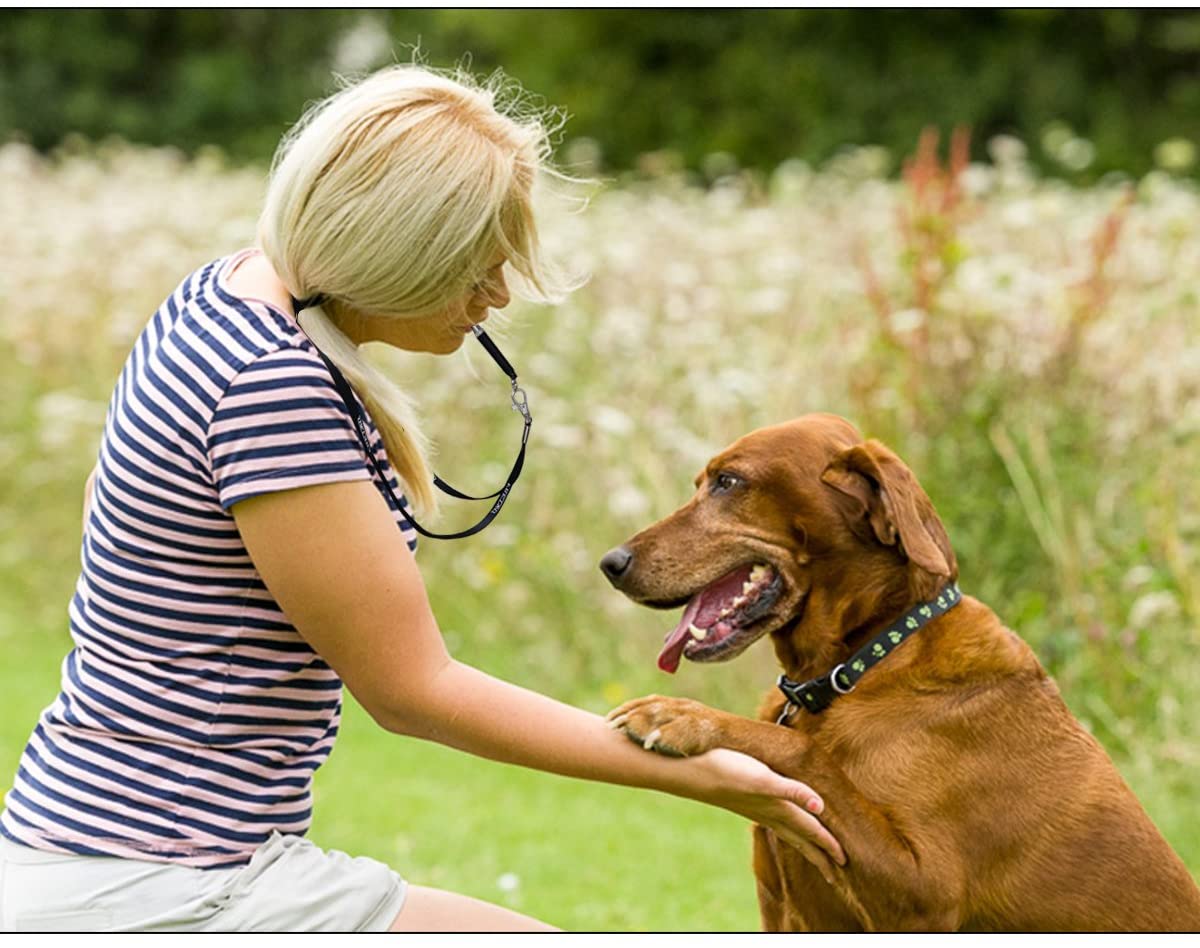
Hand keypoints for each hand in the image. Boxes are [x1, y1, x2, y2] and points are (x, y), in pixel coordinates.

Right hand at [679, 746, 845, 879]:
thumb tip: (821, 806)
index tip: (844, 861)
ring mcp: (754, 808)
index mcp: (776, 806)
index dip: (827, 844)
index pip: (809, 828)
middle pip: (799, 837)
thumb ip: (791, 791)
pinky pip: (772, 820)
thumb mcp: (761, 778)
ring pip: (786, 831)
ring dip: (803, 843)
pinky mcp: (743, 800)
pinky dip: (784, 827)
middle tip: (836, 872)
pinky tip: (779, 824)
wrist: (686, 769)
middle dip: (818, 854)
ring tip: (814, 855)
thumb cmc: (723, 769)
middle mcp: (767, 810)